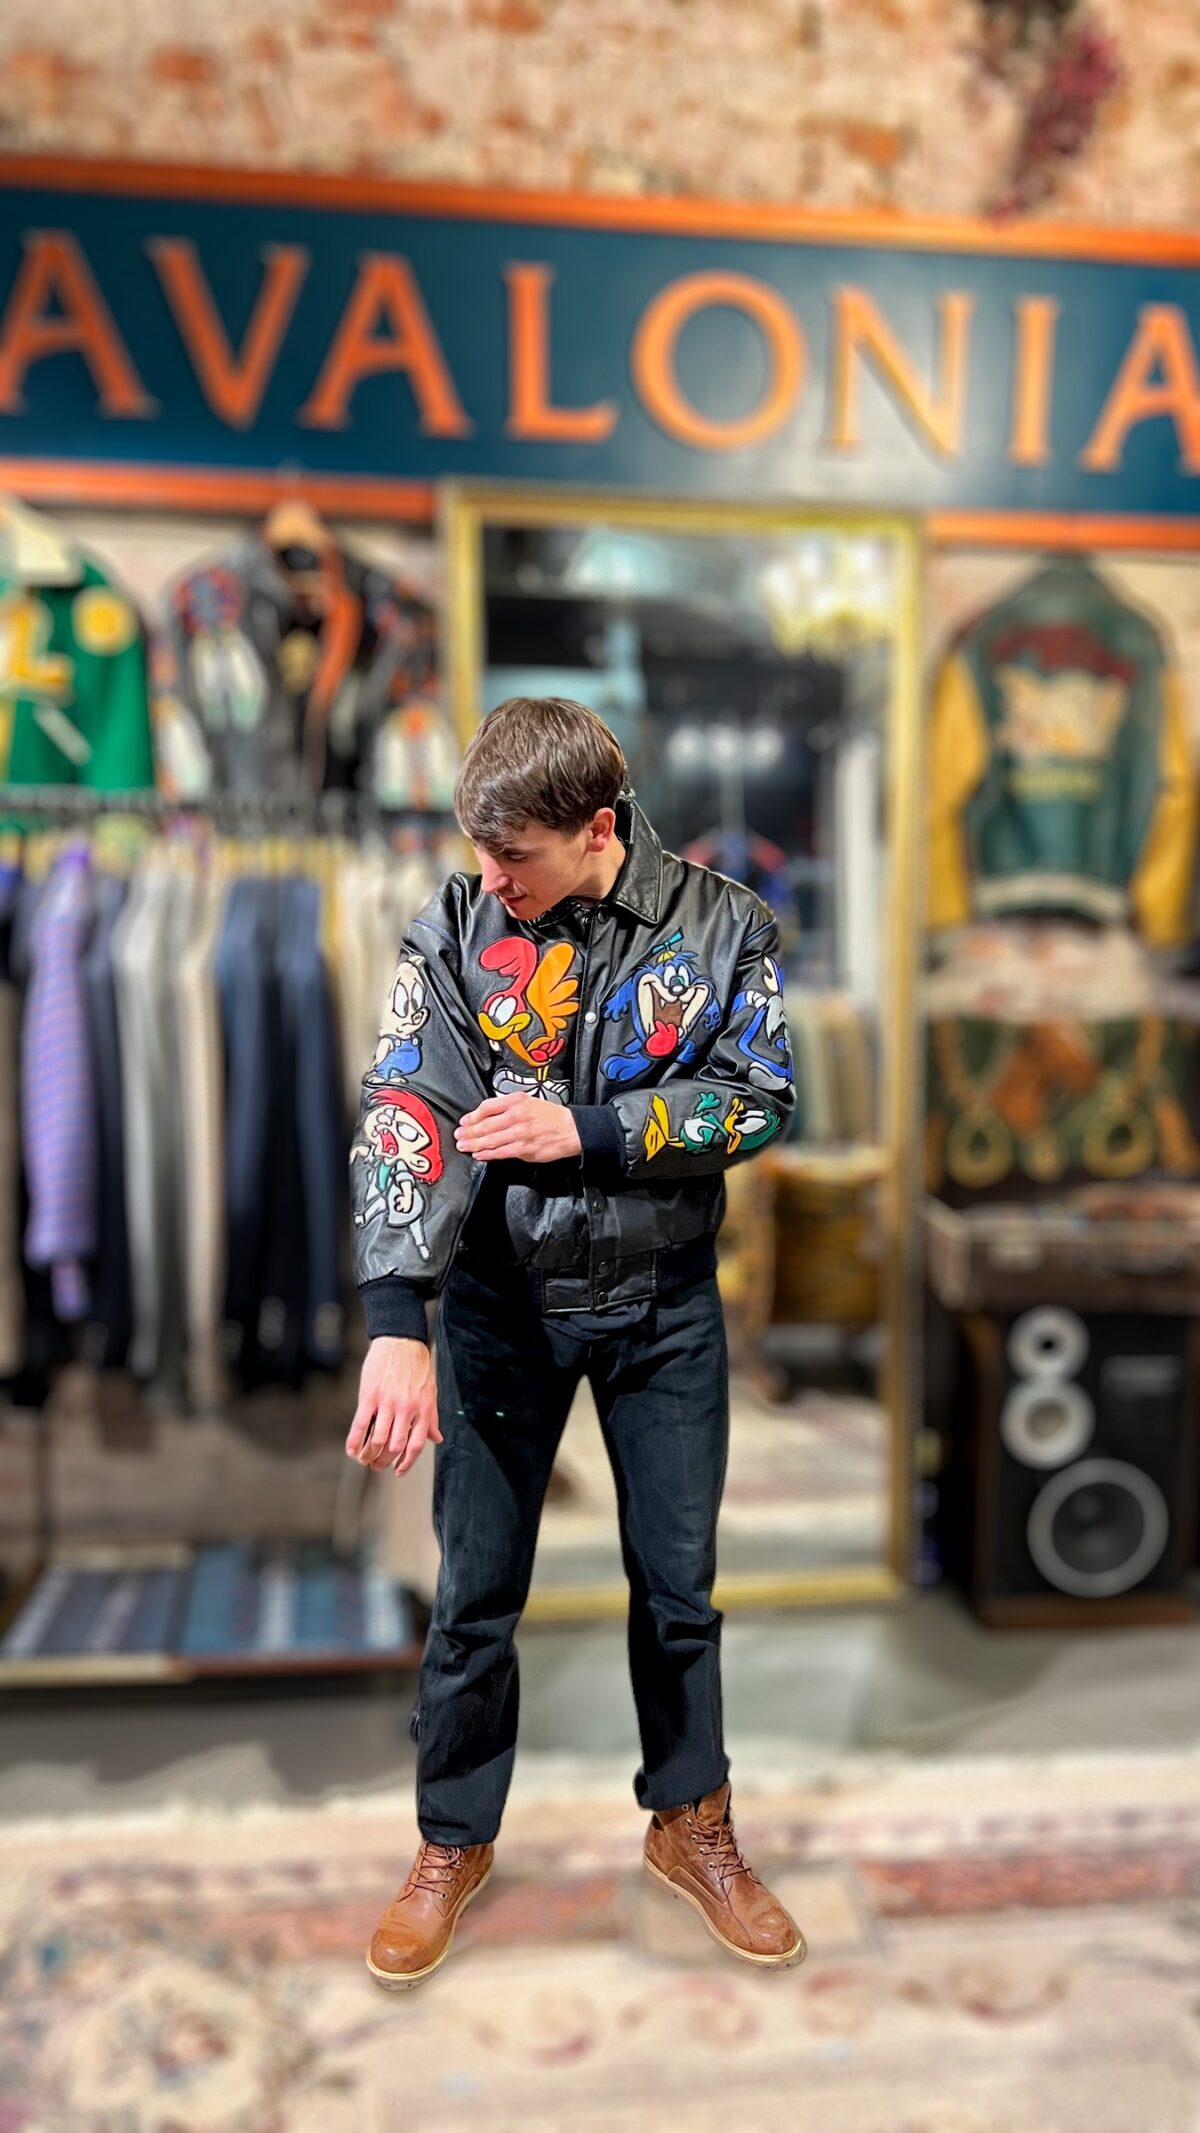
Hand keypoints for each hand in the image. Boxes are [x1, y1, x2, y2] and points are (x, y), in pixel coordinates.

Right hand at [346, 1337, 441, 1476]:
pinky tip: (352, 1450)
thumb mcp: (431, 1392)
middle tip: (378, 1467)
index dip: (406, 1463)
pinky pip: (360, 1425)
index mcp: (423, 1409)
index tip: (398, 1471)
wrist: (401, 1341)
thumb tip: (437, 1438)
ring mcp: (387, 1403)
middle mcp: (406, 1409)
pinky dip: (355, 1442)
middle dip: (385, 1462)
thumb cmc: (417, 1366)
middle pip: (395, 1446)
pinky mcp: (369, 1396)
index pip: (415, 1445)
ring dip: (370, 1455)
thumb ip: (432, 1418)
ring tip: (365, 1460)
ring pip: (377, 1440)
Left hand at [455, 1093, 582, 1162]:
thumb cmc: (551, 1116)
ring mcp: (519, 1134)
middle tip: (458, 1136)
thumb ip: (509, 1106)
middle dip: (468, 1132)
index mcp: (517, 1101)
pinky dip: (487, 1154)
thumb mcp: (529, 1101)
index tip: (464, 1121)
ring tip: (463, 1146)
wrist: (571, 1129)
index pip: (487, 1107)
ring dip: (473, 1144)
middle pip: (485, 1125)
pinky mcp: (523, 1149)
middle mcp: (516, 1116)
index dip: (472, 1116)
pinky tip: (479, 1154)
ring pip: (490, 1140)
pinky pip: (500, 1152)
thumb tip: (488, 1115)